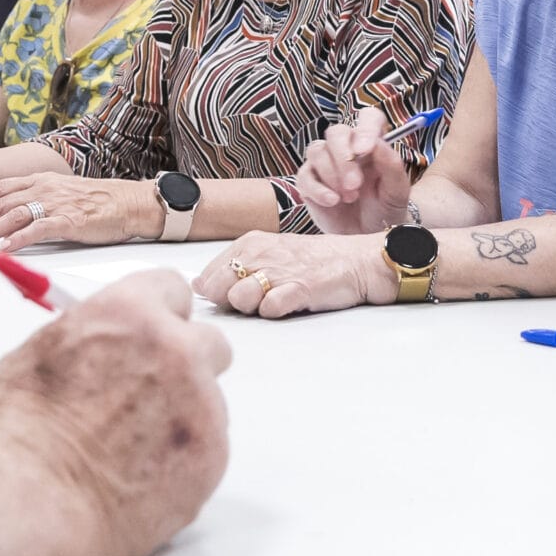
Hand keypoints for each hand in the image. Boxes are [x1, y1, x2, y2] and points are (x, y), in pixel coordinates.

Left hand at [0, 173, 157, 248]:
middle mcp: (44, 189)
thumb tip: (17, 214)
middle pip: (0, 202)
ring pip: (12, 215)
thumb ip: (40, 198)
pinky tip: (6, 248)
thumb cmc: (100, 200)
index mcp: (41, 180)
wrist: (129, 202)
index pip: (0, 188)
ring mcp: (55, 204)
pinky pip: (37, 229)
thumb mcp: (63, 191)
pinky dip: (19, 239)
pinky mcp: (69, 221)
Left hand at [194, 230, 389, 317]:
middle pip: (219, 288)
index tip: (235, 296)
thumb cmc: (312, 261)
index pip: (208, 276)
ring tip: (273, 301)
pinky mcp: (300, 288)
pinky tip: (286, 305)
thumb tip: (198, 283)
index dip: (217, 294)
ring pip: (240, 298)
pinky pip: (270, 308)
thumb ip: (231, 267)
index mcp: (249, 243)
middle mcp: (261, 253)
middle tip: (255, 301)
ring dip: (252, 308)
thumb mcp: (267, 254)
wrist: (356, 261)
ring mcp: (280, 270)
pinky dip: (274, 312)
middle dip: (229, 302)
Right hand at [296, 107, 415, 233]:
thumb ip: (392, 166)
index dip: (365, 128)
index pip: (368, 119)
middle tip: (355, 184)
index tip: (365, 149)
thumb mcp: (397, 192)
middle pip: (336, 132)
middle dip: (343, 157)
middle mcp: (347, 149)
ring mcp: (325, 164)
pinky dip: (318, 189)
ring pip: (317, 150)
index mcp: (372, 144)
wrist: (369, 237)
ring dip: (332, 175)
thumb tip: (378, 143)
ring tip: (350, 198)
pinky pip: (304, 175)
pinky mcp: (309, 182)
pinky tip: (332, 202)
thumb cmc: (386, 210)